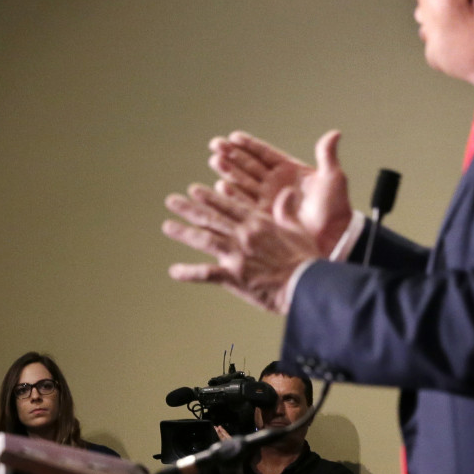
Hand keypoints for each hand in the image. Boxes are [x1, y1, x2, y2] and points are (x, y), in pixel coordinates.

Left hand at [164, 178, 323, 313]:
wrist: (306, 284)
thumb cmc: (306, 258)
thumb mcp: (298, 229)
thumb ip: (287, 210)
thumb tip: (287, 192)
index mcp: (259, 223)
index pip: (229, 206)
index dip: (210, 197)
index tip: (195, 189)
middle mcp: (244, 235)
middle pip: (212, 218)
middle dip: (189, 208)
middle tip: (171, 200)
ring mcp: (236, 255)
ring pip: (204, 239)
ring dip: (184, 232)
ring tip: (167, 225)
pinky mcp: (234, 276)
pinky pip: (206, 273)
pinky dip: (189, 272)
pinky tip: (174, 271)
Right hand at [210, 129, 351, 251]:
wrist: (333, 236)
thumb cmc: (336, 207)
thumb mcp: (333, 178)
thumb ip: (327, 156)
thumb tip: (335, 133)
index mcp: (289, 170)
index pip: (265, 154)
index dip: (249, 145)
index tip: (234, 137)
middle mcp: (274, 183)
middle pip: (249, 166)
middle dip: (232, 155)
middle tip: (216, 145)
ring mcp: (267, 200)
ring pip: (243, 182)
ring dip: (228, 172)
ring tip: (215, 161)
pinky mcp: (263, 217)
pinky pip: (245, 203)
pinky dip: (233, 195)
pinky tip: (221, 186)